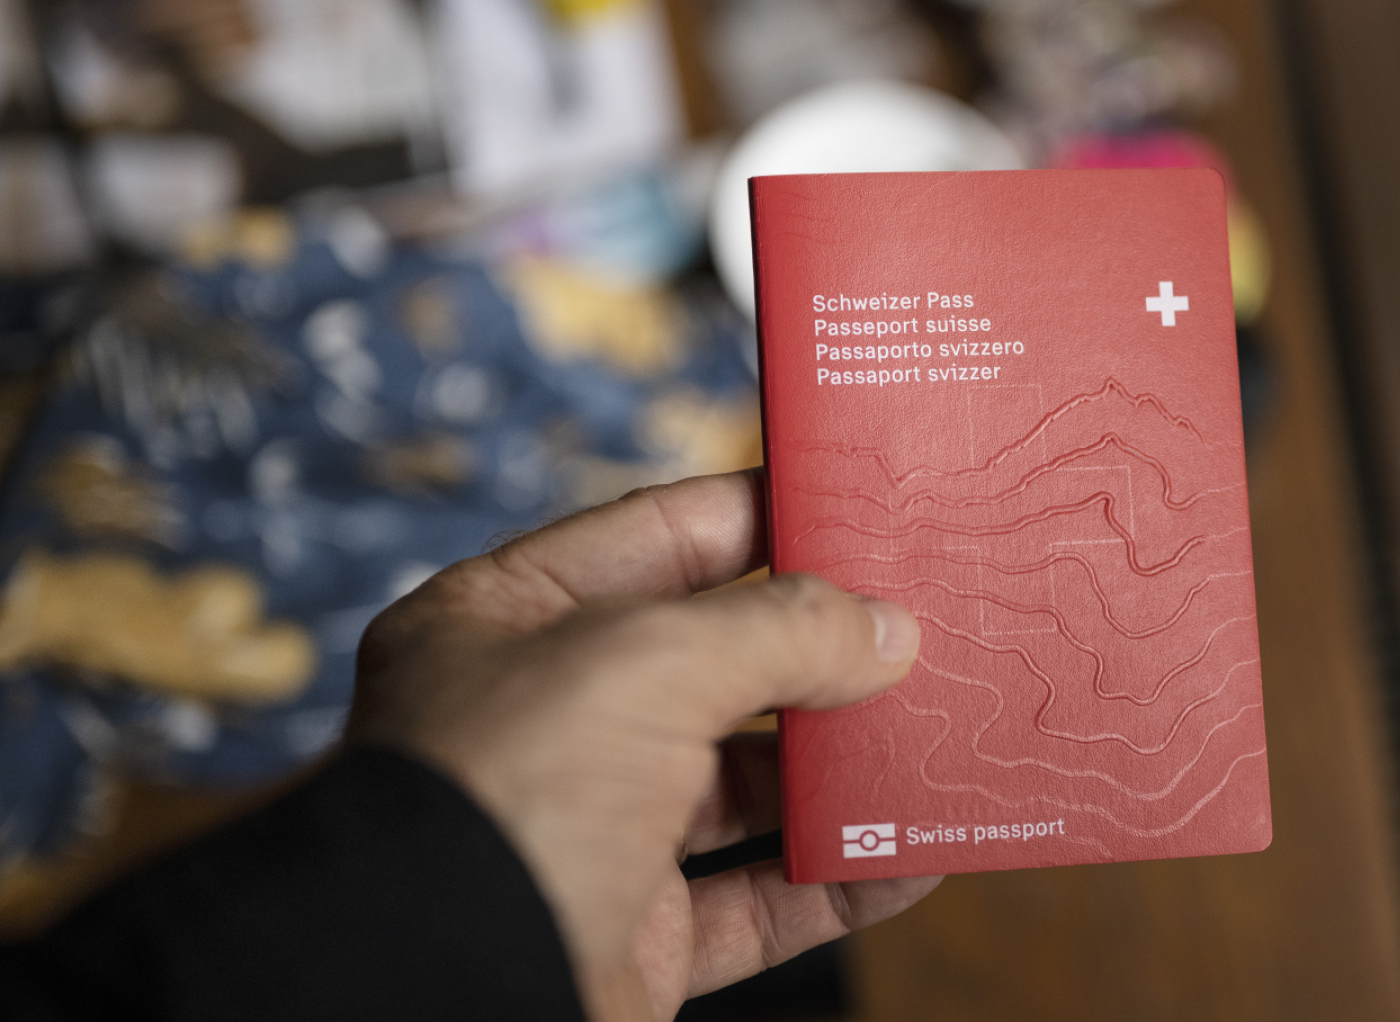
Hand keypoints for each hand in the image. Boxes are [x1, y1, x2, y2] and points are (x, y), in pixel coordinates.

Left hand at [348, 470, 939, 1020]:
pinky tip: (911, 855)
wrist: (435, 1001)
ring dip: (838, 764)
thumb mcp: (644, 663)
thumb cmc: (507, 792)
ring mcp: (591, 828)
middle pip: (711, 659)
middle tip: (924, 622)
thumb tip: (887, 629)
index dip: (759, 515)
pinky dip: (837, 879)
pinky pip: (757, 898)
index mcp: (506, 618)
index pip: (655, 534)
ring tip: (934, 732)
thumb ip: (775, 629)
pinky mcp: (633, 935)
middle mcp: (546, 717)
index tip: (857, 507)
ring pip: (743, 782)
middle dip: (818, 645)